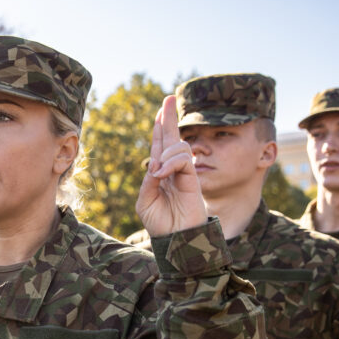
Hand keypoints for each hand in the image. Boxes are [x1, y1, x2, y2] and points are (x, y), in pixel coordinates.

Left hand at [135, 95, 207, 236]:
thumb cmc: (160, 223)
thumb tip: (156, 163)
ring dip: (165, 155)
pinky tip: (162, 173)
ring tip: (158, 173)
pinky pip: (183, 160)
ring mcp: (184, 173)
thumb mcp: (145, 201)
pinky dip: (171, 163)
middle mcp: (172, 170)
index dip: (160, 128)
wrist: (176, 240)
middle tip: (169, 98)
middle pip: (171, 137)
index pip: (160, 145)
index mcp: (160, 173)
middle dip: (169, 118)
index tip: (160, 111)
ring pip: (177, 147)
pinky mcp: (193, 179)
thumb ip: (148, 180)